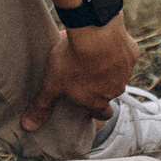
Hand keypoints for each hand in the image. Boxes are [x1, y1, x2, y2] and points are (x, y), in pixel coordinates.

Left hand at [20, 18, 141, 131]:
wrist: (95, 33)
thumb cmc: (71, 61)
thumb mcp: (51, 84)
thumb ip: (42, 105)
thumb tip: (28, 127)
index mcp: (98, 101)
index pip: (103, 115)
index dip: (96, 111)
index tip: (88, 104)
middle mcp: (116, 90)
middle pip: (110, 92)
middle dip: (100, 86)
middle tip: (85, 74)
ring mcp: (126, 71)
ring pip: (118, 73)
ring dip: (108, 67)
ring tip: (92, 53)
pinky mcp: (132, 53)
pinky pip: (125, 54)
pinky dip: (116, 50)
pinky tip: (104, 40)